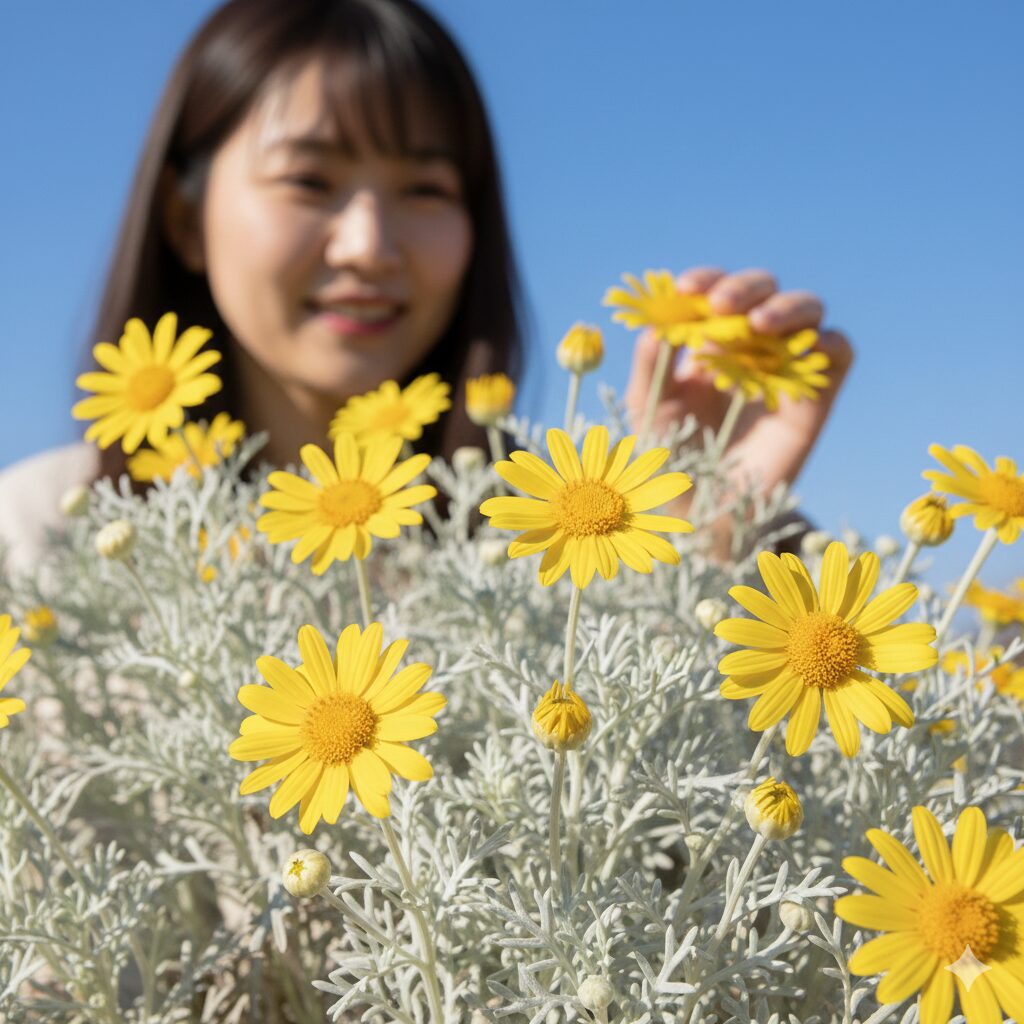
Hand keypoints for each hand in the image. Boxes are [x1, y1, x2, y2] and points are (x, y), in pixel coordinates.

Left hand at [623, 266, 853, 522]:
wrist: (702, 515)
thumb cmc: (669, 459)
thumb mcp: (649, 409)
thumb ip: (650, 366)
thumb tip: (655, 323)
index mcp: (706, 341)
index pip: (713, 293)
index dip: (705, 280)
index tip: (686, 288)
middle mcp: (749, 346)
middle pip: (763, 291)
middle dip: (743, 288)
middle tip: (720, 304)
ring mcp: (786, 368)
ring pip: (806, 311)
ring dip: (786, 306)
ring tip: (759, 325)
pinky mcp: (816, 398)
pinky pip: (839, 354)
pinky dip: (829, 342)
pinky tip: (806, 349)